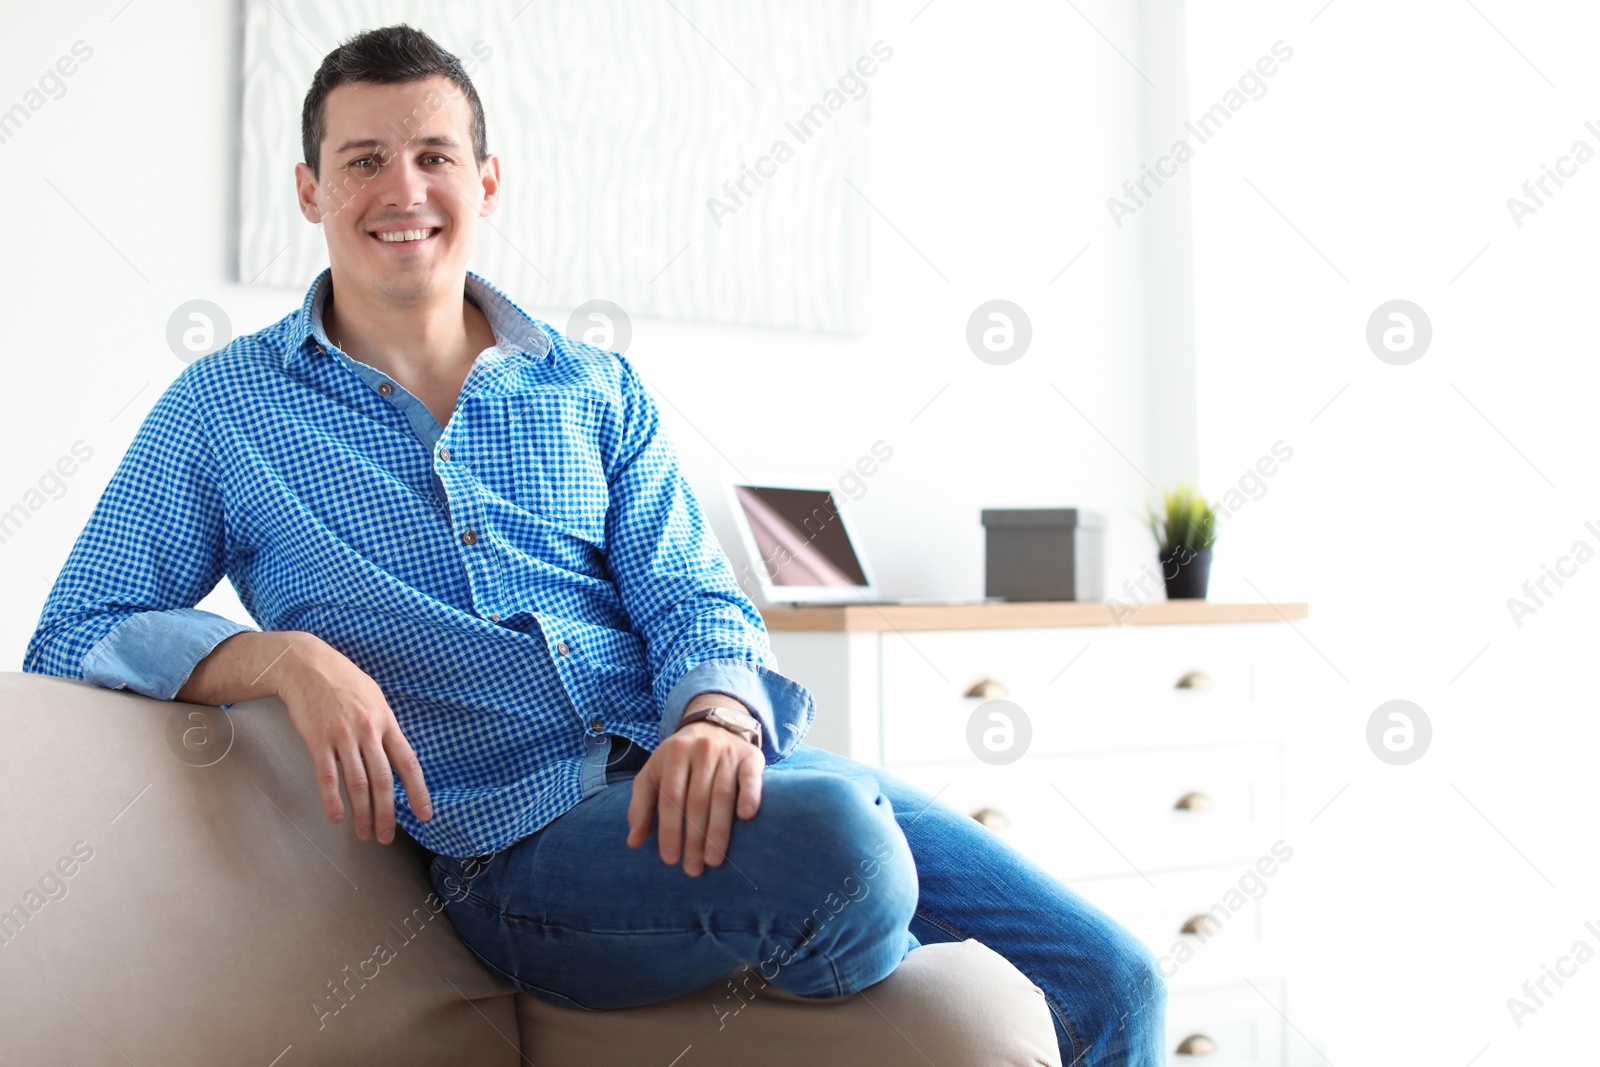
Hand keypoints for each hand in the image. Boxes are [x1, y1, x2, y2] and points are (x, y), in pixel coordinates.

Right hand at [276, 634, 432, 844]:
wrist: (307, 665)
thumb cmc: (343, 681)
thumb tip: (394, 753)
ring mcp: (343, 736)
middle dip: (387, 813)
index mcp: (386, 721)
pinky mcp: (318, 740)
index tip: (424, 815)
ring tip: (364, 833)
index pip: (408, 763)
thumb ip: (385, 726)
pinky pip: (328, 777)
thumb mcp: (374, 698)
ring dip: (362, 814)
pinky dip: (333, 801)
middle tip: (387, 836)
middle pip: (383, 781)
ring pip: (357, 784)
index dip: (418, 791)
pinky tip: (337, 817)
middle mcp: (368, 731)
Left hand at [626, 710, 763, 875]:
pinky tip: (746, 817)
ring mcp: (727, 753)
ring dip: (718, 830)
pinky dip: (750, 796)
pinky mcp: (751, 757)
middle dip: (694, 838)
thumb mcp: (654, 774)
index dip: (670, 830)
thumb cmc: (679, 759)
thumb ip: (642, 806)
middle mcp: (701, 751)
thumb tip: (633, 842)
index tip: (670, 860)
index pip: (671, 798)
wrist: (715, 725)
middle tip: (693, 869)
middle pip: (696, 801)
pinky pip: (751, 778)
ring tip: (714, 860)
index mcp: (674, 754)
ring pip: (722, 795)